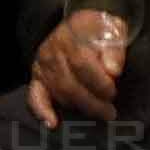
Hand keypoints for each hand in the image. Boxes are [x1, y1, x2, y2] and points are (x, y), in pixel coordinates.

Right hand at [28, 8, 130, 126]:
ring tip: (100, 114)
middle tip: (110, 112)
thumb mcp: (113, 29)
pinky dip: (41, 111)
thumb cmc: (99, 30)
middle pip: (69, 83)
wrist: (78, 26)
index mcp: (71, 37)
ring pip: (59, 93)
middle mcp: (52, 52)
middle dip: (92, 102)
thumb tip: (113, 71)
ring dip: (79, 107)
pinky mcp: (37, 78)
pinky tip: (52, 123)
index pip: (81, 64)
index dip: (98, 82)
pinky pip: (34, 96)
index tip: (112, 92)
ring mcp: (43, 66)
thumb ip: (115, 49)